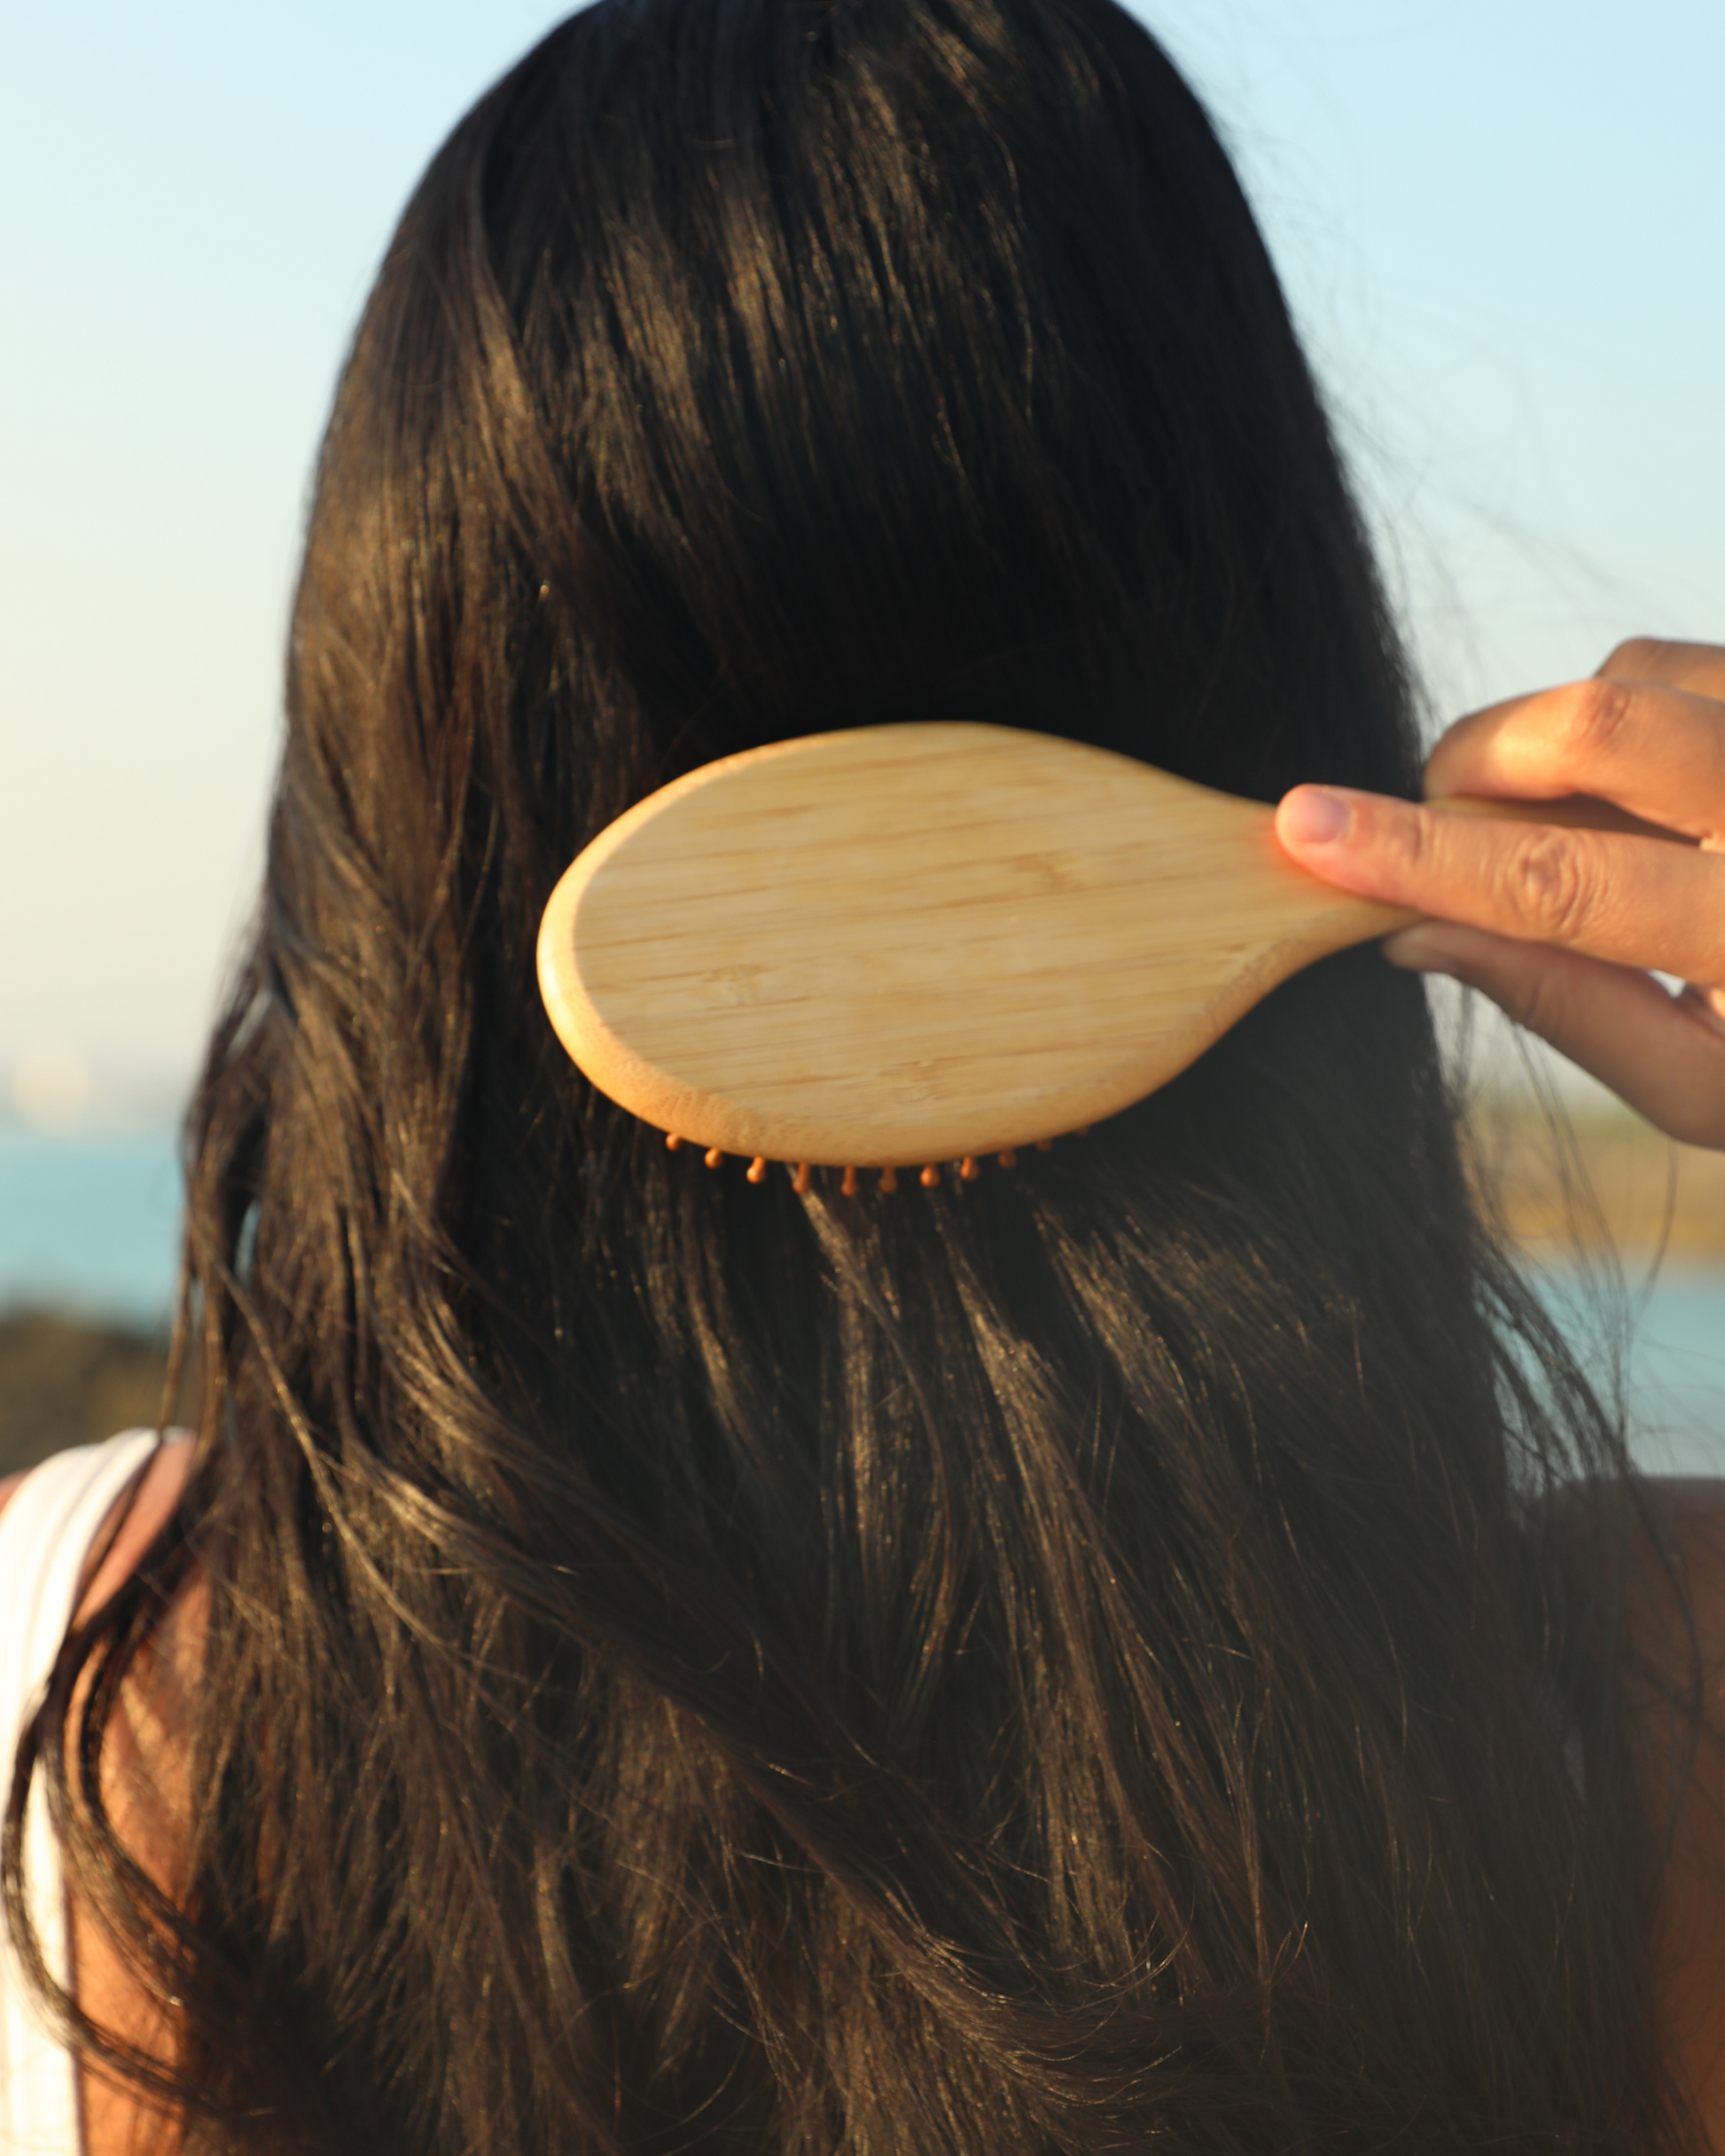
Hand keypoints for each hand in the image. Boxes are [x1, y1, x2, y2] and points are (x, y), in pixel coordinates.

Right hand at [1273, 639, 1724, 1149]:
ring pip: (1637, 673)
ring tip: (1571, 829)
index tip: (1307, 830)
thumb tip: (1414, 935)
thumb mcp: (1708, 1090)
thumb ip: (1564, 1005)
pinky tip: (1648, 798)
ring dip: (1553, 739)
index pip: (1560, 882)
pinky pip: (1689, 661)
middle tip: (1435, 819)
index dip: (1417, 855)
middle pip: (1597, 721)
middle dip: (1475, 761)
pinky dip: (1625, 715)